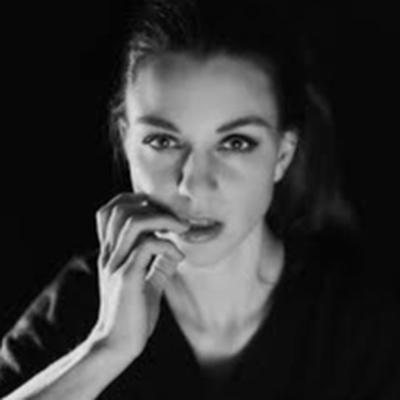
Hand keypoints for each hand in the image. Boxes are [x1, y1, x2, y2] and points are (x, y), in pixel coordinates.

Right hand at [88, 192, 188, 358]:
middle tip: (176, 219)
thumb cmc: (133, 314)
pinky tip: (177, 256)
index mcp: (111, 253)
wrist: (117, 345)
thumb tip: (175, 249)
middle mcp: (110, 254)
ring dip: (162, 219)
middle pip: (120, 208)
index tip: (158, 208)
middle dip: (152, 205)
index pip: (109, 211)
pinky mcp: (127, 278)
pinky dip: (167, 244)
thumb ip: (158, 264)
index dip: (132, 200)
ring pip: (132, 222)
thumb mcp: (147, 282)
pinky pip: (146, 247)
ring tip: (181, 229)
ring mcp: (116, 264)